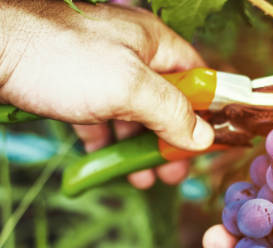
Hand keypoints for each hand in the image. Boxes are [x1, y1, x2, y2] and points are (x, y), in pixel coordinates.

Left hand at [0, 1, 213, 187]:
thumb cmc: (59, 57)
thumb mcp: (129, 87)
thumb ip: (171, 112)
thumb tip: (203, 138)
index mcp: (153, 43)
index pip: (196, 76)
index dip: (207, 109)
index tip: (210, 141)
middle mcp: (131, 55)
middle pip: (166, 101)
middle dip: (171, 139)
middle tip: (174, 171)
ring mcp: (101, 71)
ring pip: (133, 114)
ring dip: (140, 147)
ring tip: (143, 177)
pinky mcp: (72, 88)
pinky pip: (100, 118)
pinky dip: (108, 141)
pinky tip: (107, 162)